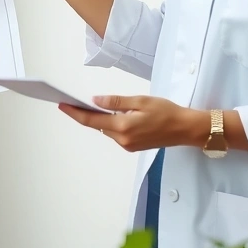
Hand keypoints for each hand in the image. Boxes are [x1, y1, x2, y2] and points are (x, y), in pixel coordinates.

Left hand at [58, 95, 208, 151]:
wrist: (185, 129)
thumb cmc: (166, 112)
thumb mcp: (140, 101)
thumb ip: (116, 102)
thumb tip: (95, 100)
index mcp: (123, 127)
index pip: (92, 120)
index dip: (75, 112)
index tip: (62, 105)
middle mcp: (123, 139)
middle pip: (97, 125)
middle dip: (84, 114)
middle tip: (71, 102)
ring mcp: (128, 145)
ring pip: (107, 130)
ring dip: (98, 119)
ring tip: (88, 106)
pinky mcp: (133, 146)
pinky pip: (116, 134)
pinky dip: (111, 124)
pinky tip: (111, 115)